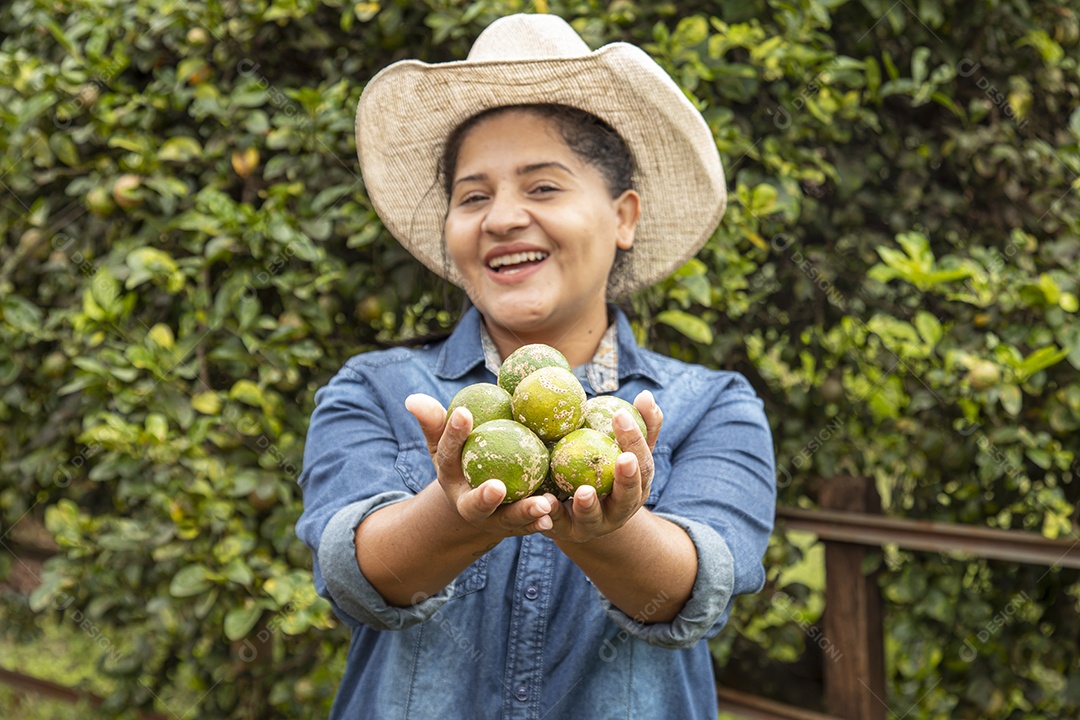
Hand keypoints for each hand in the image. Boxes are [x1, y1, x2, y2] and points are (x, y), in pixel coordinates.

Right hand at [405, 393, 553, 537]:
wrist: (479, 500)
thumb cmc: (463, 460)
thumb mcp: (446, 443)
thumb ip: (435, 421)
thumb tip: (413, 398)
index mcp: (450, 477)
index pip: (449, 453)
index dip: (454, 434)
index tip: (464, 413)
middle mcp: (468, 504)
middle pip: (475, 503)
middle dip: (484, 498)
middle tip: (497, 487)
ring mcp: (493, 519)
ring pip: (508, 518)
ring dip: (524, 512)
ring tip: (543, 504)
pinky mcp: (516, 526)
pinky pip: (530, 525)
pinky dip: (541, 521)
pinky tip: (554, 513)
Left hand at [543, 389, 662, 542]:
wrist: (581, 516)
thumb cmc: (606, 472)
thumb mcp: (624, 451)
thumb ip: (640, 427)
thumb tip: (646, 395)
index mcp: (636, 487)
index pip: (642, 464)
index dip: (636, 442)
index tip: (621, 415)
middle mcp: (619, 510)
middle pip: (627, 498)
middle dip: (627, 480)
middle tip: (623, 459)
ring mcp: (593, 524)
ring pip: (593, 519)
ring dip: (589, 506)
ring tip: (584, 491)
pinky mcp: (565, 532)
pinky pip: (557, 524)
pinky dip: (551, 514)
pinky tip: (545, 500)